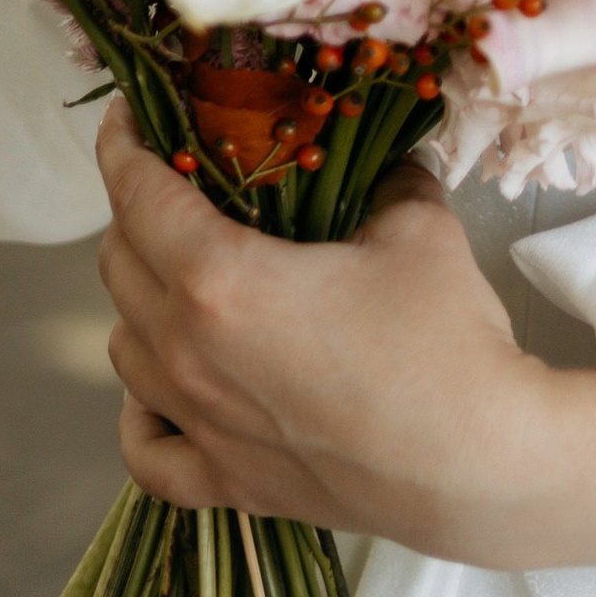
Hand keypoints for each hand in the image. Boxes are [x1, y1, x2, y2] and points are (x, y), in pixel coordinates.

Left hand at [94, 103, 540, 558]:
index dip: (123, 144)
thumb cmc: (443, 344)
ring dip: (140, 302)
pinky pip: (145, 450)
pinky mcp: (225, 480)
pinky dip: (140, 414)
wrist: (476, 462)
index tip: (128, 116)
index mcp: (219, 279)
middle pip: (119, 265)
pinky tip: (162, 391)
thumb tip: (383, 160)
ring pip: (123, 349)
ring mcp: (200, 424)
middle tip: (177, 186)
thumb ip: (387, 179)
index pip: (137, 196)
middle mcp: (186, 354)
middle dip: (135, 213)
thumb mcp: (419, 227)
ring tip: (182, 279)